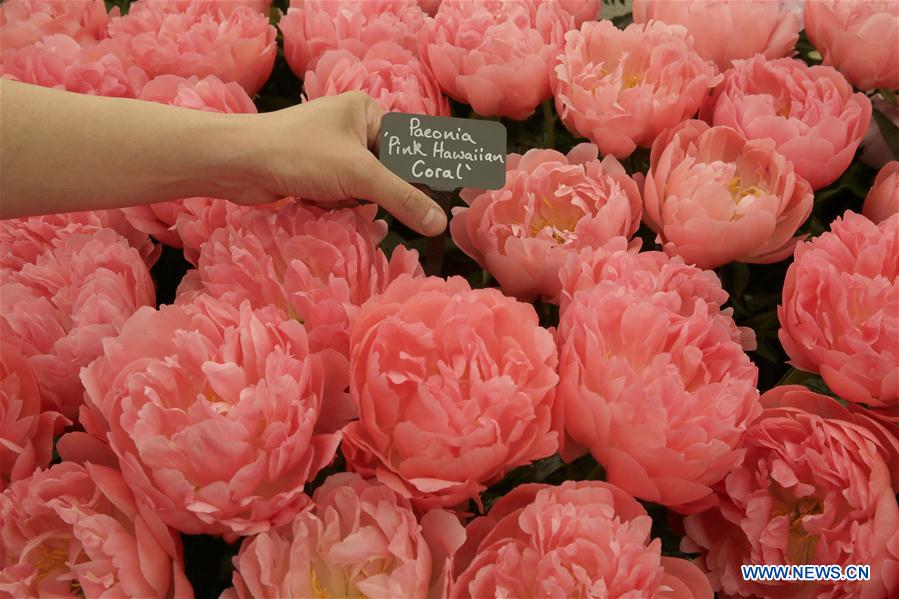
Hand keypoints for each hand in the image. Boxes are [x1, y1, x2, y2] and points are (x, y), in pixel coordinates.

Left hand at [227, 92, 446, 235]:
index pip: (406, 149)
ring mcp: (330, 151)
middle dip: (373, 194)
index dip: (413, 178)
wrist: (237, 163)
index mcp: (366, 111)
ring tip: (329, 198)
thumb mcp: (360, 176)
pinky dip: (332, 206)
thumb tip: (439, 223)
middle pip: (384, 173)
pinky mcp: (313, 173)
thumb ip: (404, 199)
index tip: (429, 206)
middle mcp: (350, 127)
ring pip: (362, 190)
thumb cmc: (300, 154)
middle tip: (362, 200)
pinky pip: (340, 196)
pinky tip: (315, 203)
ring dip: (350, 203)